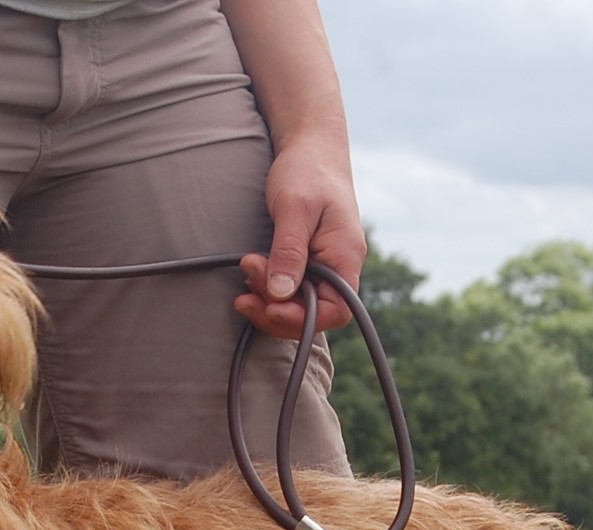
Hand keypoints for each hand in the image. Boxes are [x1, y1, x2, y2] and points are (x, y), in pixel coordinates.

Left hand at [234, 137, 365, 337]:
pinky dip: (268, 287)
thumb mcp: (295, 209)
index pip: (336, 311)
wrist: (309, 146)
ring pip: (297, 303)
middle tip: (246, 285)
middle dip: (275, 308)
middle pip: (313, 314)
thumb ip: (289, 252)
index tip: (269, 306)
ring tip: (247, 268)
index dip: (302, 319)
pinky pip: (289, 287)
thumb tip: (281, 294)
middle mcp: (338, 267)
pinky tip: (252, 271)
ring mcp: (323, 265)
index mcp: (346, 257)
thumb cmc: (307, 170)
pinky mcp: (306, 261)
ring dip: (267, 298)